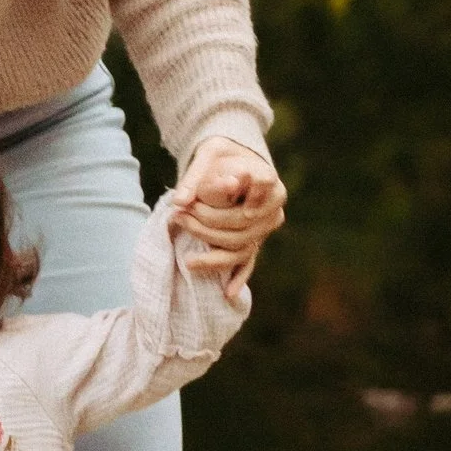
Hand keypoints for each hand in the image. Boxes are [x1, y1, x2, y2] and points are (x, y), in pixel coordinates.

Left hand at [165, 138, 286, 302]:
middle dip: (209, 224)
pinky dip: (238, 277)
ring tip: (187, 259)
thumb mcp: (207, 156)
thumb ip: (196, 177)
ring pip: (243, 246)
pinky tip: (227, 293)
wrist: (231, 165)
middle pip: (244, 223)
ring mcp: (264, 227)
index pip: (262, 185)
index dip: (250, 196)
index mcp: (267, 179)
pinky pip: (248, 261)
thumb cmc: (220, 158)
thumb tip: (180, 200)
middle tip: (178, 217)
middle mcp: (272, 207)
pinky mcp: (255, 241)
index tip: (225, 205)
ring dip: (214, 253)